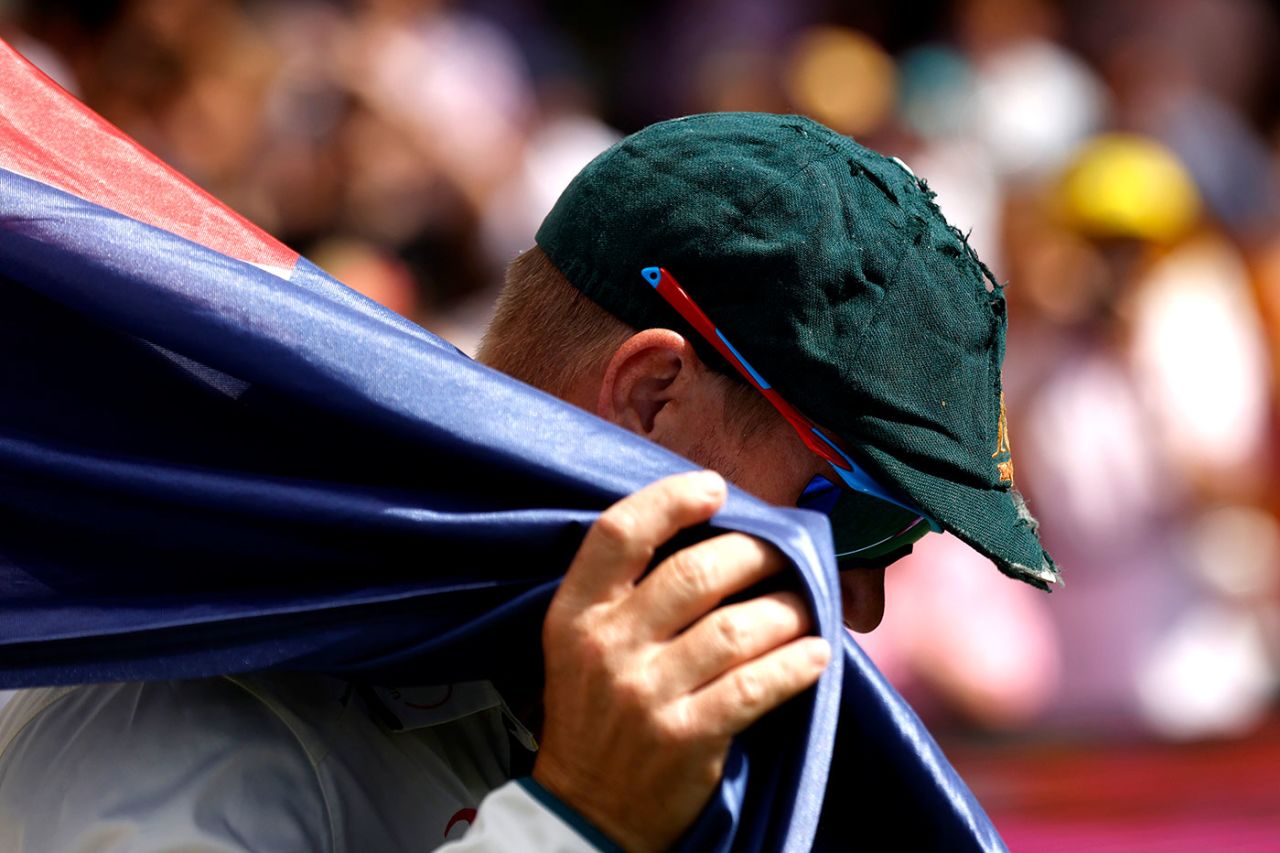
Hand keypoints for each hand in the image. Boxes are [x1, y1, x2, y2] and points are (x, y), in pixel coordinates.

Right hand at [532, 471, 830, 851]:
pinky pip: (757, 687)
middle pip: (695, 573)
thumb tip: (713, 529)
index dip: (670, 499)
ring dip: (787, 608)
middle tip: (783, 553)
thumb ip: (628, 590)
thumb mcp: (583, 641)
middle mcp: (608, 647)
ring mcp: (648, 695)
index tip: (714, 488)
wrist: (587, 810)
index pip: (618, 533)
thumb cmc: (595, 710)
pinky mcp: (688, 738)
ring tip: (804, 604)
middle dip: (755, 553)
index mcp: (576, 613)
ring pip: (738, 628)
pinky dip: (796, 664)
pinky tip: (816, 654)